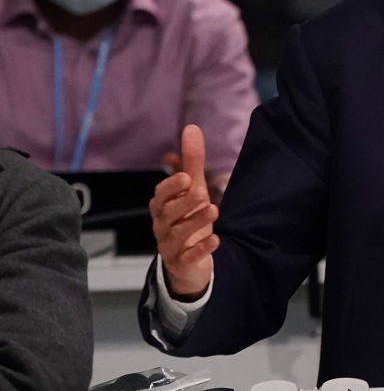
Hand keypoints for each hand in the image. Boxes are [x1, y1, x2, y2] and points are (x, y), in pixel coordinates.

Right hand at [150, 124, 219, 300]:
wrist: (187, 261)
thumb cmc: (187, 218)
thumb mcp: (192, 189)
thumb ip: (191, 162)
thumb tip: (191, 128)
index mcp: (162, 207)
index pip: (160, 195)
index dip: (171, 187)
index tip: (186, 177)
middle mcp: (162, 225)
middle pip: (168, 214)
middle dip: (185, 202)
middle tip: (202, 193)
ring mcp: (170, 245)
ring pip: (178, 234)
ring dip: (195, 222)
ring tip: (214, 210)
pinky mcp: (181, 262)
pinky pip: (188, 257)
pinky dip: (200, 249)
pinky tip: (215, 240)